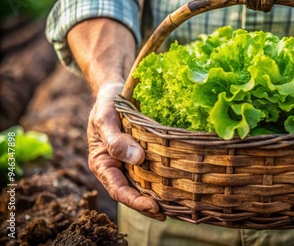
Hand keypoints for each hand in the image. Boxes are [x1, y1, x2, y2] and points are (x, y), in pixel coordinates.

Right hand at [87, 83, 165, 220]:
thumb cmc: (106, 104)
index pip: (118, 190)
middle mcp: (117, 167)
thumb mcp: (105, 119)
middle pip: (133, 192)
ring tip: (178, 206)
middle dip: (150, 205)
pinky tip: (179, 184)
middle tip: (170, 213)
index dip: (135, 201)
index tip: (154, 207)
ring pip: (144, 184)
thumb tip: (137, 158)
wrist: (114, 92)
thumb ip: (116, 140)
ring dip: (159, 196)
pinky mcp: (143, 154)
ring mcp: (130, 162)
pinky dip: (164, 179)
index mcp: (103, 163)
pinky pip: (153, 170)